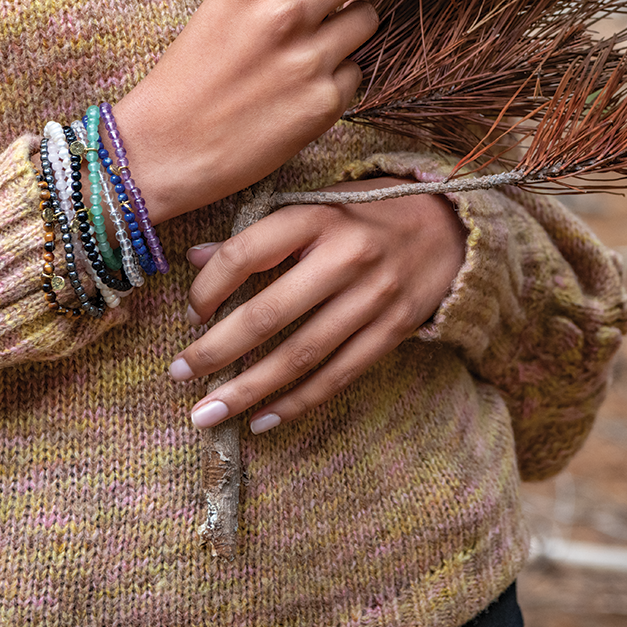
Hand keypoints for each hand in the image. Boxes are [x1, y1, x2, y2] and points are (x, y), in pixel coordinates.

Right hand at [111, 0, 413, 223]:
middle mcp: (284, 10)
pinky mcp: (325, 102)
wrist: (166, 148)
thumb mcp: (227, 3)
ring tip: (307, 50)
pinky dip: (339, 75)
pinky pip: (357, 70)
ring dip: (353, 25)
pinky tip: (301, 90)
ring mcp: (309, 57)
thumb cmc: (192, 70)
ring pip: (368, 17)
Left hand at [167, 177, 465, 432]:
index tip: (190, 313)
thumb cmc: (365, 213)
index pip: (246, 253)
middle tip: (179, 375)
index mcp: (317, 216)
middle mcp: (346, 256)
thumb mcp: (314, 206)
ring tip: (208, 413)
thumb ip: (260, 233)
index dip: (209, 286)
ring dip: (250, 389)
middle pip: (270, 314)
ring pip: (301, 355)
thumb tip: (193, 259)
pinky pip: (339, 375)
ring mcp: (374, 297)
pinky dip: (298, 402)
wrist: (447, 226)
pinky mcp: (394, 330)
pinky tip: (262, 420)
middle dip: (217, 351)